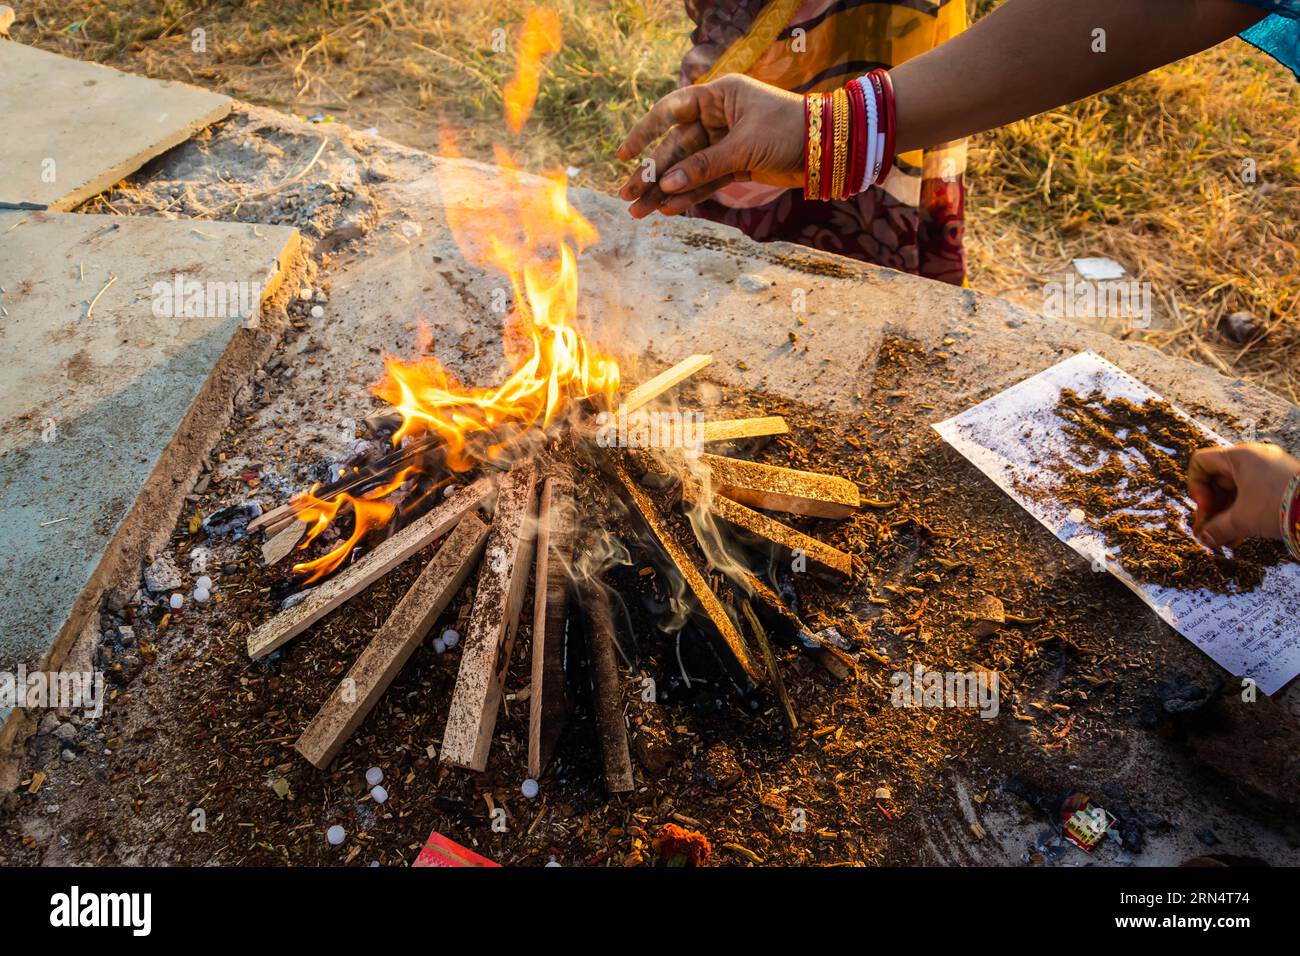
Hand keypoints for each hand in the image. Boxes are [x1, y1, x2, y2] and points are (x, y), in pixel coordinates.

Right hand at [616, 74, 805, 218]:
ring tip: (639, 211)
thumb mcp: (744, 146)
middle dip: (651, 173)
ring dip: (665, 191)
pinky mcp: (737, 167)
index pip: (671, 111)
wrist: (831, 149)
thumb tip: (667, 184)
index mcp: (719, 96)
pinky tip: (668, 209)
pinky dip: (690, 196)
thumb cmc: (791, 131)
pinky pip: (707, 182)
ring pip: (688, 169)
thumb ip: (704, 166)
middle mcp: (719, 117)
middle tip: (626, 195)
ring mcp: (727, 143)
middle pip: (676, 147)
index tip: (624, 154)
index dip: (645, 132)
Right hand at [1187, 442, 1299, 547]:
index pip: (1201, 463)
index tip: (1208, 508)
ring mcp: (1270, 469)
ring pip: (1237, 491)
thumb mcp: (1242, 519)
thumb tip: (1204, 539)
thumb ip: (1217, 528)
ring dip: (1227, 515)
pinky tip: (1241, 537)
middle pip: (1219, 479)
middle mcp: (1254, 458)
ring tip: (1226, 539)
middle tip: (1211, 530)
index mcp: (1240, 456)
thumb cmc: (1280, 506)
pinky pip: (1254, 495)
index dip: (1196, 487)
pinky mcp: (1283, 483)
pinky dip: (1245, 513)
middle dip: (1213, 507)